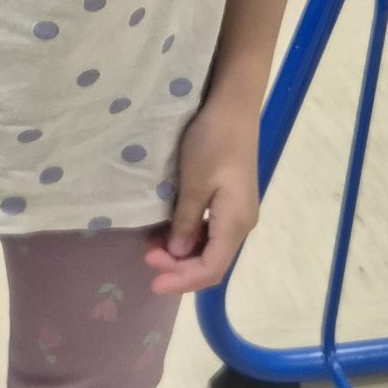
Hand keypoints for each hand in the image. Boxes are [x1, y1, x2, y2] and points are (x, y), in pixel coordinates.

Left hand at [144, 96, 260, 294]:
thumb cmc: (212, 142)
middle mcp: (241, 224)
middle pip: (211, 262)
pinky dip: (189, 237)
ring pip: (211, 248)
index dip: (181, 280)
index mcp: (235, 224)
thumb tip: (178, 254)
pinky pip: (211, 232)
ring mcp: (238, 212)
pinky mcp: (231, 201)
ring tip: (152, 247)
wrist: (232, 107)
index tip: (152, 280)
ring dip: (182, 254)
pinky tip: (168, 231)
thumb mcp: (194, 182)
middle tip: (146, 257)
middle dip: (179, 268)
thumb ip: (186, 222)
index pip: (210, 268)